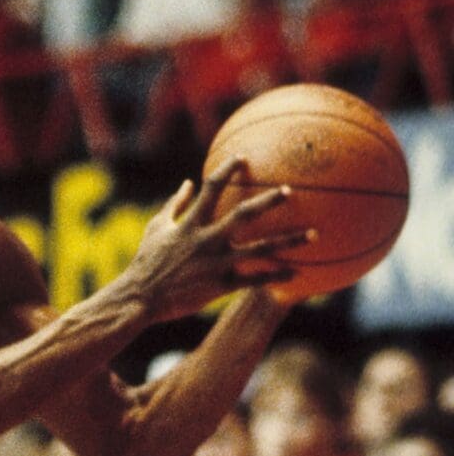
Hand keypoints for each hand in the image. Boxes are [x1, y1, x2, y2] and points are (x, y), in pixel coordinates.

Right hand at [121, 157, 310, 322]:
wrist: (140, 297)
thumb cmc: (146, 261)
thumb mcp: (156, 228)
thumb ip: (175, 204)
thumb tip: (188, 182)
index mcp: (190, 223)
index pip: (211, 188)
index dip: (228, 170)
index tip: (244, 157)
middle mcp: (206, 239)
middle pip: (244, 214)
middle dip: (268, 201)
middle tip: (290, 190)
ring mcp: (215, 263)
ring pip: (260, 249)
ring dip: (289, 241)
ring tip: (314, 233)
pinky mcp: (220, 285)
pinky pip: (254, 280)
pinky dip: (276, 277)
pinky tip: (296, 274)